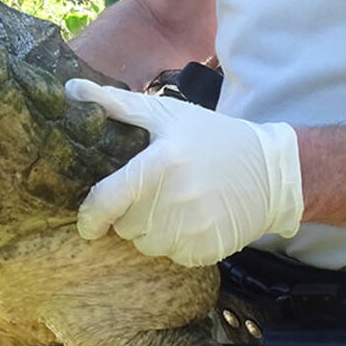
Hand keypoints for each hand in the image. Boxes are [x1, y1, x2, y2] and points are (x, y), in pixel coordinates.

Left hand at [65, 79, 302, 266]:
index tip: (87, 222)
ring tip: (175, 204)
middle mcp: (173, 201)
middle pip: (125, 226)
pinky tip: (192, 220)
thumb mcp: (169, 114)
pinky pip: (171, 256)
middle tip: (155, 192)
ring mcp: (191, 230)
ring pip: (145, 244)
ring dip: (151, 229)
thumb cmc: (213, 139)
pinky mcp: (206, 251)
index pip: (106, 202)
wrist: (272, 172)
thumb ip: (118, 105)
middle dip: (130, 213)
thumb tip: (73, 90)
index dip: (90, 217)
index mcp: (159, 165)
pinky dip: (175, 242)